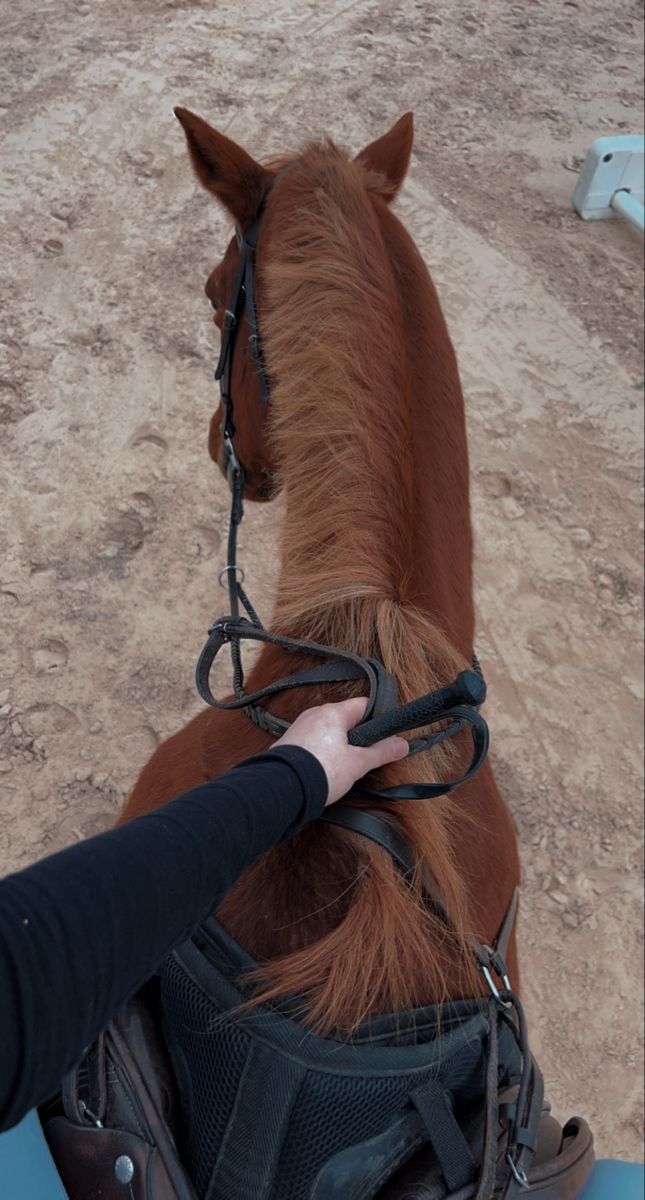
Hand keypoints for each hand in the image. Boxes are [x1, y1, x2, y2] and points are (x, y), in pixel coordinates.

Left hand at [272, 697, 408, 806]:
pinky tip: (327, 769)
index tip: (387, 733)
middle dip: (359, 735)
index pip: (363, 705)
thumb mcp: (358, 763)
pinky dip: (323, 751)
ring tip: (348, 766)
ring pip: (329, 731)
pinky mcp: (289, 744)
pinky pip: (313, 741)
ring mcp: (300, 728)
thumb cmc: (322, 771)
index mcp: (333, 712)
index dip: (378, 717)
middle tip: (369, 754)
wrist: (282, 789)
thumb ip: (381, 752)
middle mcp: (314, 714)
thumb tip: (403, 744)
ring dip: (340, 744)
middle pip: (345, 718)